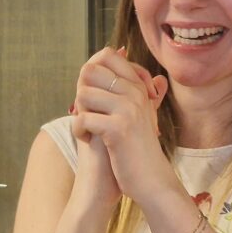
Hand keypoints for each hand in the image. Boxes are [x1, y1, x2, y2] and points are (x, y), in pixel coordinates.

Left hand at [71, 47, 174, 204]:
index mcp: (138, 86)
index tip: (97, 99)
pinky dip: (80, 132)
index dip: (91, 74)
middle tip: (90, 114)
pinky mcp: (118, 128)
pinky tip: (90, 141)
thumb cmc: (140, 148)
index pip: (107, 55)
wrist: (152, 180)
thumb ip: (131, 83)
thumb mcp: (141, 111)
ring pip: (83, 94)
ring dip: (79, 113)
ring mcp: (128, 109)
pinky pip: (83, 118)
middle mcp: (135, 92)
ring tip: (91, 129)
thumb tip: (123, 52)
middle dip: (82, 93)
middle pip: (89, 71)